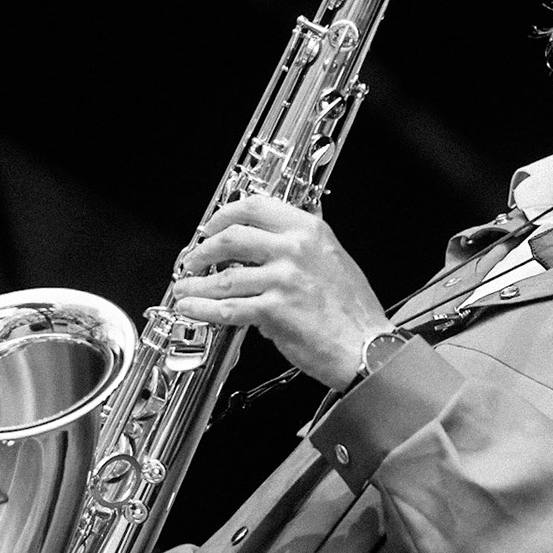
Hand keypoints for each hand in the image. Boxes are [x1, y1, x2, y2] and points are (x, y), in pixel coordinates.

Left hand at [170, 195, 393, 389]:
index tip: (212, 226)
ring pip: (224, 276)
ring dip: (196, 283)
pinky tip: (192, 308)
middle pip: (231, 238)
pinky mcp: (273, 310)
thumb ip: (301, 247)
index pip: (255, 207)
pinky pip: (227, 308)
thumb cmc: (355, 312)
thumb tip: (269, 247)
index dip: (224, 215)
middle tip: (194, 259)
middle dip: (203, 249)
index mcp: (308, 230)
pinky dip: (203, 308)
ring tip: (185, 287)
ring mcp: (282, 279)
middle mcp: (294, 249)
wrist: (367, 346)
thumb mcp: (333, 259)